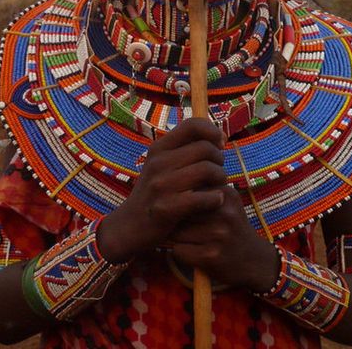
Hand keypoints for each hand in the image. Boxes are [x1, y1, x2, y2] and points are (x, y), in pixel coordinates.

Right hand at [97, 118, 225, 261]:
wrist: (129, 226)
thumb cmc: (155, 193)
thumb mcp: (163, 165)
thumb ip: (186, 150)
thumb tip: (221, 137)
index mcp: (159, 148)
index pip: (192, 125)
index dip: (212, 131)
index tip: (220, 145)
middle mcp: (158, 162)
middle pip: (205, 148)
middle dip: (219, 159)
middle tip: (219, 172)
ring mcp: (160, 185)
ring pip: (207, 170)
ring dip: (220, 179)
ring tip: (219, 187)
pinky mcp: (165, 208)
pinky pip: (202, 197)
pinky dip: (215, 199)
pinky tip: (216, 201)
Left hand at [170, 186, 280, 291]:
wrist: (255, 260)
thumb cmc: (231, 227)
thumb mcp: (225, 203)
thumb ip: (203, 192)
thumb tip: (170, 189)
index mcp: (225, 193)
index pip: (188, 191)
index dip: (182, 201)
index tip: (187, 210)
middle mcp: (224, 211)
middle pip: (180, 210)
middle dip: (177, 220)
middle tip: (187, 227)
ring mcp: (218, 234)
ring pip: (176, 231)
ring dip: (177, 238)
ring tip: (192, 240)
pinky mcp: (211, 256)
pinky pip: (178, 250)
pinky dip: (180, 253)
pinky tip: (193, 253)